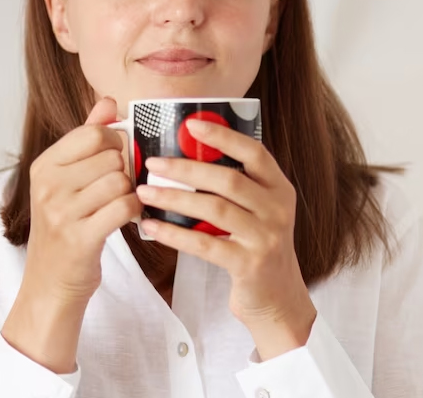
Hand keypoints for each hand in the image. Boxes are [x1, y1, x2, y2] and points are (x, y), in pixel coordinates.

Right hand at [2, 96, 141, 373]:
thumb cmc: (64, 228)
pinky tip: (128, 219)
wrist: (50, 285)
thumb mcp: (66, 181)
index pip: (92, 133)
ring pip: (120, 181)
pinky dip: (134, 211)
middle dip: (125, 171)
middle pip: (110, 156)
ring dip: (130, 193)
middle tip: (120, 189)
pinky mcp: (81, 237)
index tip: (116, 159)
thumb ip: (86, 138)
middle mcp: (48, 185)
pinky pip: (124, 207)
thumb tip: (108, 101)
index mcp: (44, 166)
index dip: (115, 143)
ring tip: (120, 205)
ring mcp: (62, 212)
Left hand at [136, 117, 316, 359]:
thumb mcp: (257, 211)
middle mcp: (277, 209)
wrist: (276, 297)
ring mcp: (266, 237)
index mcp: (278, 188)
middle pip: (228, 179)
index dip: (224, 136)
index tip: (190, 124)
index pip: (254, 152)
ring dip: (174, 199)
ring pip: (214, 209)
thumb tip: (185, 154)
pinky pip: (205, 244)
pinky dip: (174, 234)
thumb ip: (234, 186)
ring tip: (144, 192)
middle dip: (186, 168)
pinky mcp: (249, 264)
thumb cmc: (255, 246)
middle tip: (152, 163)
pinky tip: (151, 227)